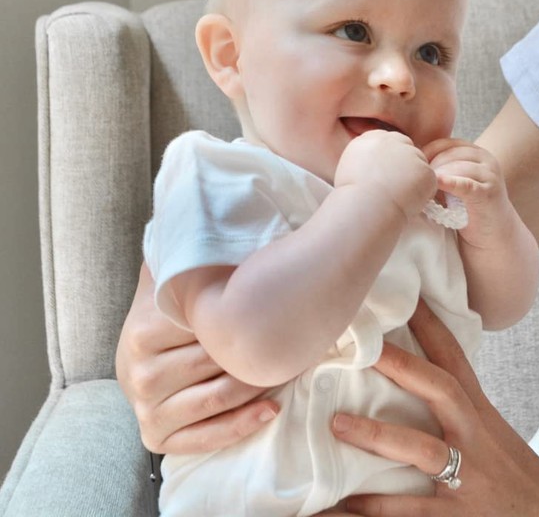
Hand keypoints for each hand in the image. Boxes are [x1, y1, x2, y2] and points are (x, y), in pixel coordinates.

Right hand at [115, 263, 277, 453]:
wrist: (142, 340)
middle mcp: (138, 374)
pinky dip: (242, 424)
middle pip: (214, 364)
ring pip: (217, 398)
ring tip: (289, 366)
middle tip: (291, 337)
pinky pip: (206, 437)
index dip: (245, 320)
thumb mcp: (176, 273)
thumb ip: (188, 250)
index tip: (277, 309)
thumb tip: (208, 209)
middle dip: (253, 350)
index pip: (207, 331)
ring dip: (257, 384)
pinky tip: (272, 408)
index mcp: (142, 331)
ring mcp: (145, 408)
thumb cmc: (173, 302)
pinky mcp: (156, 437)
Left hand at [324, 300, 538, 515]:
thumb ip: (455, 405)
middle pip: (441, 389)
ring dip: (377, 436)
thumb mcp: (490, 430)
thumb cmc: (515, 473)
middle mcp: (473, 436)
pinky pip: (409, 509)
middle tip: (362, 346)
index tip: (404, 294)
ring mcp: (467, 474)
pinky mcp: (457, 515)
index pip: (453, 357)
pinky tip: (344, 500)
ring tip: (337, 425)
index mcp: (477, 411)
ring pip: (421, 449)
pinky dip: (375, 506)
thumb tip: (409, 376)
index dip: (430, 323)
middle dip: (402, 364)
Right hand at [335, 130, 436, 218]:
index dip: (390, 161)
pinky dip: (423, 195)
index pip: (389, 142)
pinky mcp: (424, 169)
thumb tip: (377, 166)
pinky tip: (407, 203)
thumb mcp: (350, 169)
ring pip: (419, 167)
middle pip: (407, 149)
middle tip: (395, 189)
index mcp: (370, 138)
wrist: (365, 207)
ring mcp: (410, 153)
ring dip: (414, 182)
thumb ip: (367, 160)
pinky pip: (429, 183)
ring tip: (397, 198)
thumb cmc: (353, 197)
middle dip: (405, 168)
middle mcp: (391, 140)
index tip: (385, 176)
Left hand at [423, 138, 517, 250]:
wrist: (492, 233)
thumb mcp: (454, 182)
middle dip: (431, 166)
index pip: (445, 144)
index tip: (412, 166)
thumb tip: (410, 162)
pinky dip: (450, 183)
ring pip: (457, 168)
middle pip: (450, 154)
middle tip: (417, 181)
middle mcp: (486, 159)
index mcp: (475, 152)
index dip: (427, 152)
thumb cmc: (467, 207)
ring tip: (426, 191)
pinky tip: (438, 183)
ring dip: (438, 177)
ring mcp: (489, 175)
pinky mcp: (488, 193)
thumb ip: (441, 170)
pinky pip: (466, 184)